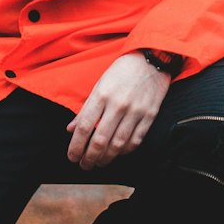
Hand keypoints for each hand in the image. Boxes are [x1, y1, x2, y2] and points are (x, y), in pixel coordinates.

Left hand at [67, 52, 171, 170]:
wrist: (151, 58)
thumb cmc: (122, 71)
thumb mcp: (99, 84)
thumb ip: (85, 109)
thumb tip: (71, 129)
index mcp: (102, 95)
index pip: (85, 127)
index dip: (76, 146)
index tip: (72, 157)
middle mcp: (118, 104)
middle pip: (100, 140)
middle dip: (89, 158)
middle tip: (84, 165)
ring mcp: (136, 111)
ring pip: (118, 144)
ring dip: (106, 158)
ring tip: (99, 163)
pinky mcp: (150, 115)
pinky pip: (136, 140)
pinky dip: (125, 151)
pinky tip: (117, 153)